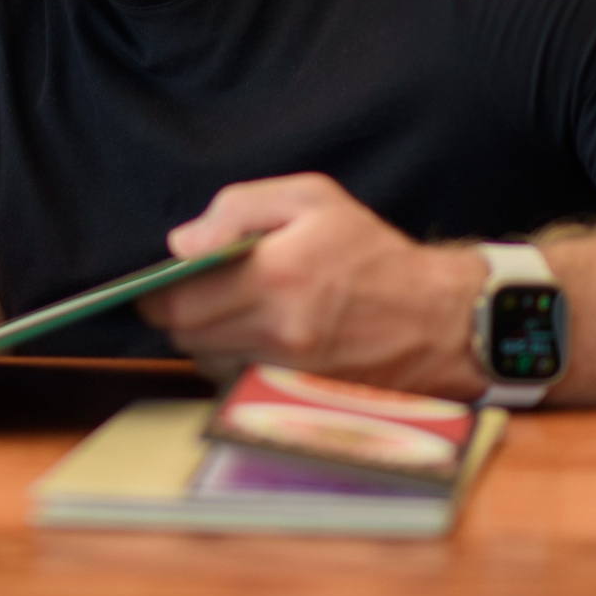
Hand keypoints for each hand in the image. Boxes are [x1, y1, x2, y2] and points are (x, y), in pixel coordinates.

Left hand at [138, 173, 489, 398]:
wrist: (437, 319)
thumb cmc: (370, 253)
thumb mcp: (311, 198)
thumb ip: (238, 208)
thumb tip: (182, 244)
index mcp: (276, 275)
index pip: (178, 299)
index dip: (157, 291)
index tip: (161, 280)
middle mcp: (278, 330)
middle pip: (185, 335)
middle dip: (177, 312)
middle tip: (198, 291)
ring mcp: (287, 371)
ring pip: (206, 362)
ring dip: (204, 339)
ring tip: (232, 312)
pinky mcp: (297, 397)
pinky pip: (236, 383)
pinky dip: (232, 362)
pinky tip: (254, 338)